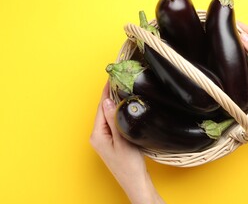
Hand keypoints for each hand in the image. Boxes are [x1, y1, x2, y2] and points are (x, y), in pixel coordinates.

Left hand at [90, 82, 163, 203]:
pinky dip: (117, 112)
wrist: (135, 182)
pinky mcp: (111, 141)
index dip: (106, 92)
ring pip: (108, 116)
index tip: (110, 78)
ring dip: (114, 103)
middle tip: (118, 80)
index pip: (101, 108)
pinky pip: (112, 122)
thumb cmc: (129, 165)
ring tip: (121, 89)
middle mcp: (98, 136)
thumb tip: (107, 102)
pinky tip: (124, 108)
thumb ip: (114, 120)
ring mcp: (104, 139)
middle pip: (103, 110)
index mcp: (98, 135)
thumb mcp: (122, 140)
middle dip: (110, 95)